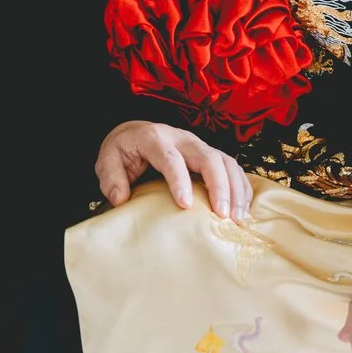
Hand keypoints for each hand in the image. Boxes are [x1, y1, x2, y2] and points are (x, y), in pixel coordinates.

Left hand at [95, 120, 248, 219]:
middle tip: (223, 215)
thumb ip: (111, 178)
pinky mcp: (210, 154)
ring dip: (236, 189)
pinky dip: (242, 188)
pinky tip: (244, 210)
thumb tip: (121, 198)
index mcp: (155, 138)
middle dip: (219, 186)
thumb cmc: (123, 151)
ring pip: (226, 161)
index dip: (179, 181)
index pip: (171, 158)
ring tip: (238, 218)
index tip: (186, 206)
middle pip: (208, 157)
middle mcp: (182, 138)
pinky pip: (233, 168)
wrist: (135, 133)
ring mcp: (199, 145)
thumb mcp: (107, 160)